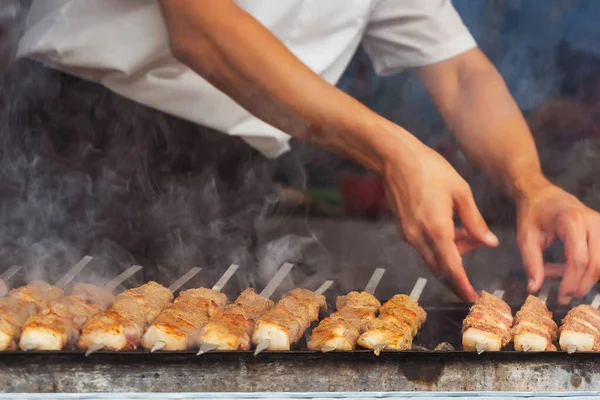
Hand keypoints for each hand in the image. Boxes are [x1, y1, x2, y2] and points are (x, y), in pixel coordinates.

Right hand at [383, 143, 498, 300]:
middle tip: (474, 255)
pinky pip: (423, 246)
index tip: (472, 297)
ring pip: (431, 258)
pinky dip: (438, 245)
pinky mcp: (402, 228)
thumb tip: (490, 243)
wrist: (394, 158)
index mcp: (437, 229)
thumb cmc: (429, 169)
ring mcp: (408, 234)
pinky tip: (449, 227)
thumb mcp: (460, 191)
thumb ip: (475, 221)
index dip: (462, 285)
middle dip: (458, 273)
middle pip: (439, 269)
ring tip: (465, 232)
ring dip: (450, 255)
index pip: (452, 267)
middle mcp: (419, 237)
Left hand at [517, 182, 599, 303]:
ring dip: (585, 278)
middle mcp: (593, 222)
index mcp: (572, 221)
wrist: (542, 194)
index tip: (560, 297)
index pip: (579, 259)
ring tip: (559, 276)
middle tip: (563, 297)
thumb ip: (531, 262)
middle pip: (596, 264)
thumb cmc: (533, 213)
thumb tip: (534, 288)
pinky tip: (569, 269)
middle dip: (580, 285)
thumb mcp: (525, 237)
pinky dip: (589, 269)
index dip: (571, 282)